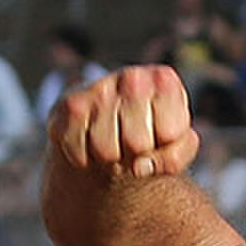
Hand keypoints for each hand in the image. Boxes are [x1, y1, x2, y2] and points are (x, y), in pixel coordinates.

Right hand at [49, 64, 200, 180]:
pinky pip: (80, 153)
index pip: (169, 134)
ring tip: (115, 143)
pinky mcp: (70, 106)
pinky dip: (87, 159)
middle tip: (134, 143)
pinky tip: (92, 142)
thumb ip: (174, 158)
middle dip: (136, 154)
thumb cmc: (151, 133)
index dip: (164, 146)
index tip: (160, 136)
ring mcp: (99, 89)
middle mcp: (132, 78)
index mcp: (164, 81)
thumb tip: (139, 167)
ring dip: (111, 158)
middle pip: (137, 144)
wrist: (111, 124)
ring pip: (106, 151)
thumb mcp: (175, 145)